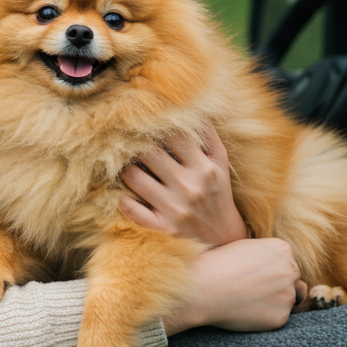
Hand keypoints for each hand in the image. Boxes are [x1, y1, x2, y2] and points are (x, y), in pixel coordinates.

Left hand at [119, 123, 246, 245]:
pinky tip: (126, 194)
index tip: (144, 122)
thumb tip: (194, 107)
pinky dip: (123, 200)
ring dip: (127, 169)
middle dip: (136, 145)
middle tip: (128, 142)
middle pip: (148, 153)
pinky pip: (129, 208)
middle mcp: (189, 187)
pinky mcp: (161, 229)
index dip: (155, 125)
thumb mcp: (220, 163)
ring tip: (130, 167)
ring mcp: (173, 209)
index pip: (173, 135)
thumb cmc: (218, 193)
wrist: (224, 238)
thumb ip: (208, 135)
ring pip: (133, 176)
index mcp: (203, 168)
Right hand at [163, 238, 307, 333]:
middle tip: (249, 288)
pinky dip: (264, 316)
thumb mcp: (244, 248)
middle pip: (292, 280)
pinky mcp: (281, 317)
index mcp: (282, 249)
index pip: (287, 262)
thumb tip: (291, 278)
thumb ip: (268, 257)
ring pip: (287, 300)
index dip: (268, 270)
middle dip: (276, 285)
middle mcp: (291, 270)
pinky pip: (277, 317)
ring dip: (273, 301)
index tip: (251, 274)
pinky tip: (245, 310)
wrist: (201, 287)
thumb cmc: (217, 265)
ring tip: (246, 298)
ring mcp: (288, 294)